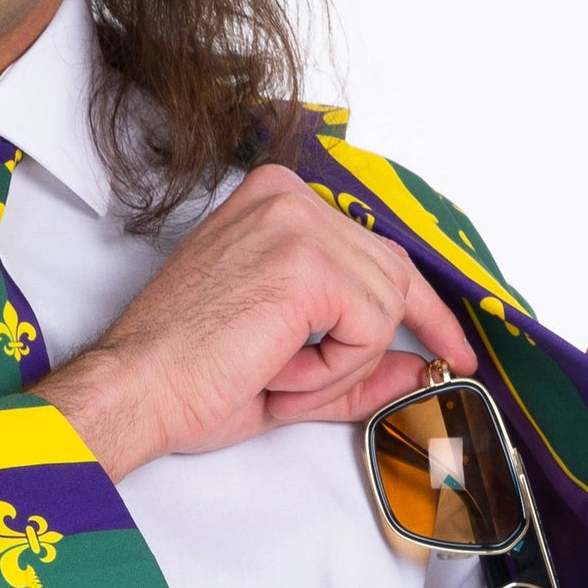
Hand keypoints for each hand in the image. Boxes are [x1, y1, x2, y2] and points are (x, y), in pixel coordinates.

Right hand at [37, 163, 475, 480]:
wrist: (135, 389)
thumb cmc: (185, 375)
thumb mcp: (291, 370)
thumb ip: (359, 366)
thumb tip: (418, 369)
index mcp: (278, 204)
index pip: (378, 251)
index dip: (423, 309)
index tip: (453, 350)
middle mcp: (290, 198)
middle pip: (392, 278)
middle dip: (370, 350)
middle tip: (318, 389)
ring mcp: (298, 224)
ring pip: (384, 308)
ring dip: (340, 366)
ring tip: (275, 374)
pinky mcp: (305, 262)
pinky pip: (369, 329)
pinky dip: (333, 369)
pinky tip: (278, 370)